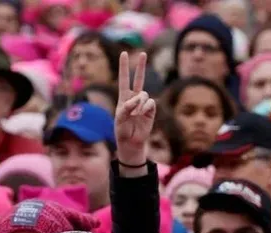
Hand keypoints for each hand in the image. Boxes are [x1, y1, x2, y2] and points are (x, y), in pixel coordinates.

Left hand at [114, 51, 155, 166]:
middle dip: (141, 66)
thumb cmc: (122, 130)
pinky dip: (145, 108)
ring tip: (135, 114)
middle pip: (139, 79)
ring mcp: (143, 104)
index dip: (124, 67)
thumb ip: (126, 106)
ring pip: (144, 94)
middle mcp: (134, 98)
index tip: (124, 54)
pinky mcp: (151, 110)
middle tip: (143, 53)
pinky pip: (150, 103)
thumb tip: (138, 98)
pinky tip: (141, 114)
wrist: (131, 142)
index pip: (124, 79)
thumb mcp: (119, 118)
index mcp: (123, 97)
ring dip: (139, 103)